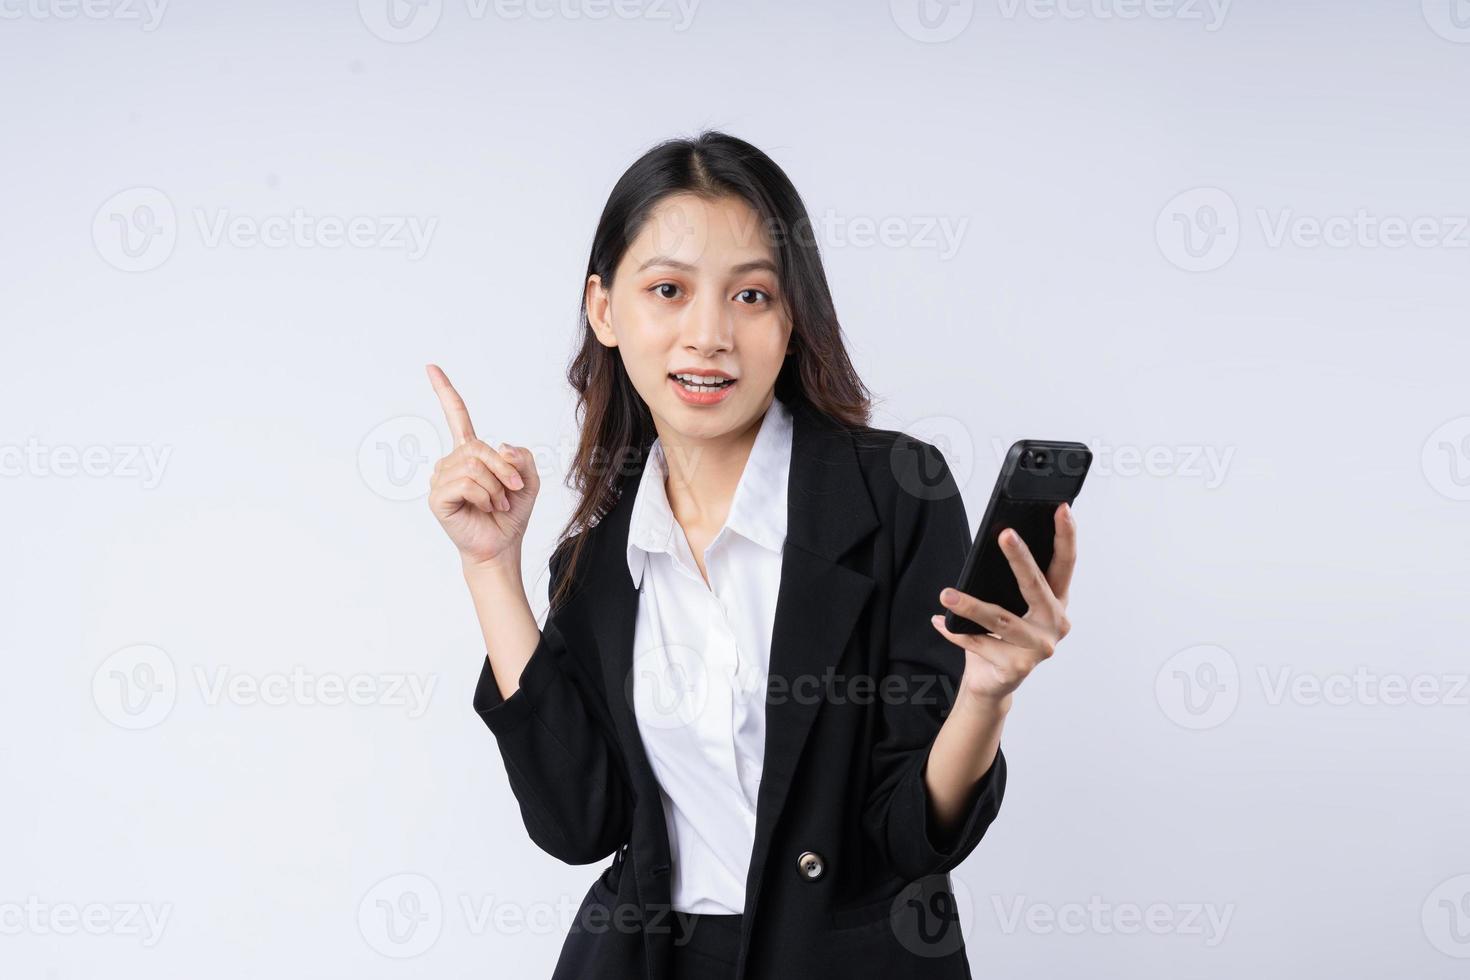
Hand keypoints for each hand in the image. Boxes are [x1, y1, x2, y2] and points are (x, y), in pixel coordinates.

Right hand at [426, 364, 539, 569]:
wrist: (501, 546)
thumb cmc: (510, 514)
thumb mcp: (529, 480)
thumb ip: (521, 457)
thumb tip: (499, 446)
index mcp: (470, 454)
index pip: (456, 416)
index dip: (444, 391)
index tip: (430, 367)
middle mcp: (451, 462)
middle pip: (479, 447)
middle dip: (505, 469)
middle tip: (514, 492)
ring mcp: (441, 479)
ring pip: (475, 466)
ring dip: (496, 488)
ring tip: (498, 504)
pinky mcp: (437, 497)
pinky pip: (467, 483)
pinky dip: (484, 496)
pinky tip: (484, 509)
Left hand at [929, 503, 1077, 706]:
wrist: (992, 682)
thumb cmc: (1001, 636)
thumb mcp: (1009, 605)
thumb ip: (1008, 583)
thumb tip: (994, 545)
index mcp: (1056, 602)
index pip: (1065, 564)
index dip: (1065, 536)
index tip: (1060, 509)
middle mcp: (1055, 624)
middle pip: (1036, 587)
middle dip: (1021, 558)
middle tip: (1005, 534)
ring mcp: (1039, 648)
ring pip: (1000, 619)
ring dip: (970, 605)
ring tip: (946, 594)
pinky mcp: (1018, 668)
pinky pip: (979, 644)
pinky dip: (956, 633)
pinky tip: (940, 622)